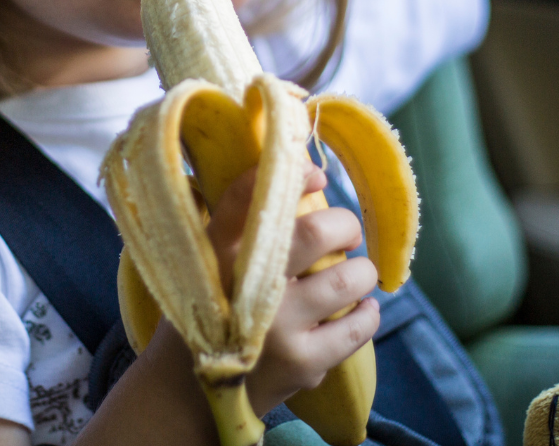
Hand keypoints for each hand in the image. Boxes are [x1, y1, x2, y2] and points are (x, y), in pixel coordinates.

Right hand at [206, 162, 380, 416]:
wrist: (190, 391)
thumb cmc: (211, 305)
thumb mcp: (208, 257)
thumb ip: (242, 219)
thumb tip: (301, 168)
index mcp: (217, 249)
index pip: (248, 197)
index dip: (291, 177)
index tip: (317, 173)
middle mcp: (245, 283)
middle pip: (316, 231)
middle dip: (344, 226)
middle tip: (346, 235)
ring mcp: (276, 326)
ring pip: (347, 279)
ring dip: (362, 271)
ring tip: (355, 274)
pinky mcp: (301, 363)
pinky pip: (357, 328)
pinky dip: (368, 313)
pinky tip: (361, 309)